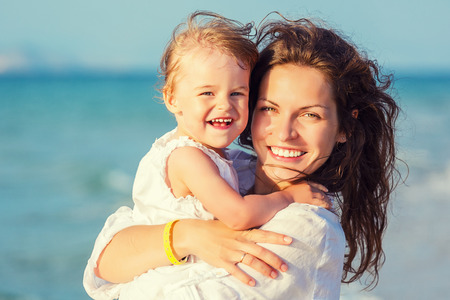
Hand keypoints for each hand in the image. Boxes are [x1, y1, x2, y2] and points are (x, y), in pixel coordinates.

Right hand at [175, 219, 291, 285]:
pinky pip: (236, 272)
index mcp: (242, 232)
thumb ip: (246, 229)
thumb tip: (262, 231)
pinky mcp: (223, 261)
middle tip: (286, 267)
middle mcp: (238, 242)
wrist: (196, 234)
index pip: (263, 234)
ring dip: (264, 270)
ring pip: (251, 262)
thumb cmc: (215, 229)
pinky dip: (245, 278)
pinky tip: (253, 283)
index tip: (290, 240)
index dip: (277, 237)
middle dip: (275, 259)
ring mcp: (231, 252)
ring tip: (275, 276)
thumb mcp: (232, 225)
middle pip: (260, 251)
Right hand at [285, 182, 331, 209]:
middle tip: (330, 200)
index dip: (323, 188)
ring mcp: (310, 194)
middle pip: (320, 191)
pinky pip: (319, 203)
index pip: (317, 184)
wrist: (285, 197)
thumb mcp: (295, 186)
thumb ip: (302, 187)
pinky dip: (324, 205)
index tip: (327, 190)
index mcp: (306, 183)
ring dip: (327, 201)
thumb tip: (306, 191)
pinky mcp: (309, 200)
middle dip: (326, 196)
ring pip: (321, 197)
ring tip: (330, 205)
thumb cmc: (287, 193)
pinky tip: (327, 207)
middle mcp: (309, 187)